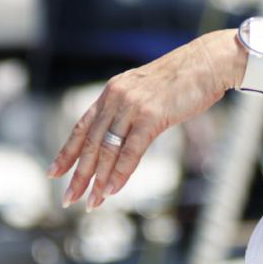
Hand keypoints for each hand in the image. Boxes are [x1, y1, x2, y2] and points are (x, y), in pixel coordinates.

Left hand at [46, 30, 239, 208]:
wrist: (207, 61)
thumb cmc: (184, 78)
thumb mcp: (147, 91)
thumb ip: (130, 108)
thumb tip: (122, 133)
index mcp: (112, 91)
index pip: (82, 126)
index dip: (67, 151)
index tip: (54, 172)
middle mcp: (116, 98)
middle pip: (91, 143)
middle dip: (79, 174)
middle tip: (69, 198)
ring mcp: (133, 107)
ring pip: (108, 149)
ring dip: (98, 179)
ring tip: (91, 202)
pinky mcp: (151, 116)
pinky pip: (130, 151)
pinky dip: (120, 173)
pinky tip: (112, 190)